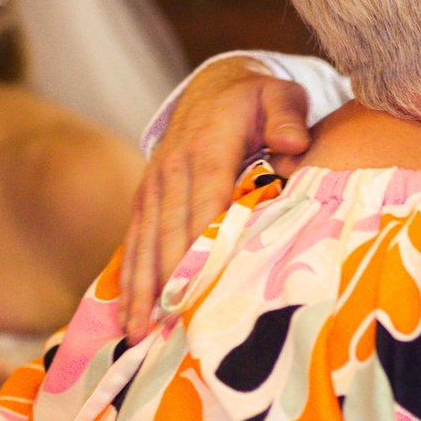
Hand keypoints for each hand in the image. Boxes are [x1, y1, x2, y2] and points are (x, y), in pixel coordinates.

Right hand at [119, 57, 313, 340]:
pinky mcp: (145, 197)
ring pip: (145, 242)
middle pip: (168, 232)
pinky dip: (129, 276)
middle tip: (161, 330)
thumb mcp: (279, 95)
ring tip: (136, 334)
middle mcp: (172, 169)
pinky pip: (134, 239)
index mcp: (207, 148)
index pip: (204, 204)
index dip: (199, 246)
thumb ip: (288, 116)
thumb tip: (294, 142)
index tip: (196, 288)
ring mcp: (154, 184)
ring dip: (139, 289)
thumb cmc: (258, 99)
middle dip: (164, 282)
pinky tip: (127, 313)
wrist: (215, 86)